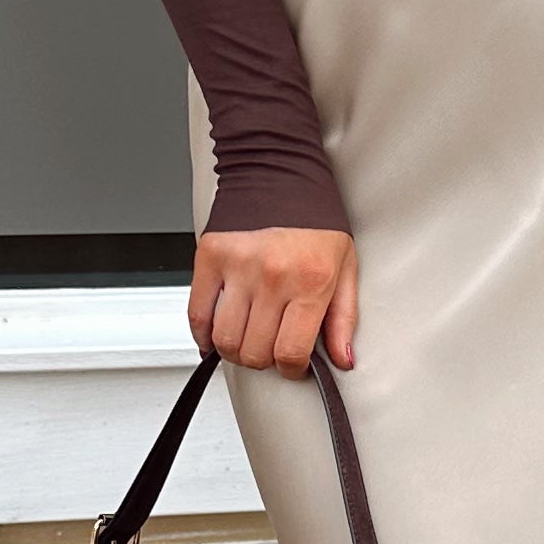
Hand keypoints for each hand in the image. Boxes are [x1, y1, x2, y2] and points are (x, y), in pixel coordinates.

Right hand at [192, 224, 358, 373]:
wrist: (281, 174)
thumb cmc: (315, 222)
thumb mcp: (345, 268)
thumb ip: (343, 319)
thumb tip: (342, 360)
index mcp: (310, 282)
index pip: (291, 352)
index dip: (292, 369)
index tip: (292, 364)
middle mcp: (273, 277)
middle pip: (256, 352)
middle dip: (264, 360)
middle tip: (270, 349)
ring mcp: (238, 268)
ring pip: (225, 339)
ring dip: (234, 351)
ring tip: (246, 341)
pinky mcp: (210, 258)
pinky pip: (197, 313)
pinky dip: (202, 335)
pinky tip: (214, 337)